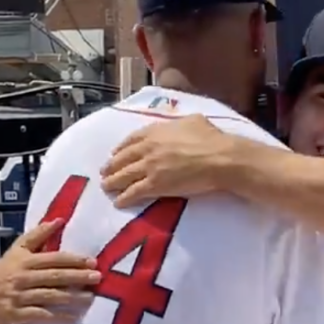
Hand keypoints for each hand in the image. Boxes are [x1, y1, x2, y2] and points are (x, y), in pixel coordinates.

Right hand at [0, 219, 100, 323]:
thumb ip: (39, 234)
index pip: (54, 259)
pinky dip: (57, 317)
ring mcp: (19, 297)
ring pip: (49, 296)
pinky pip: (40, 316)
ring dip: (71, 298)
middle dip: (77, 277)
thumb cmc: (5, 268)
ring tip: (90, 298)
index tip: (93, 262)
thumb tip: (60, 220)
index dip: (74, 260)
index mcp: (26, 261)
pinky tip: (73, 317)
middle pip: (54, 277)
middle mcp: (23, 278)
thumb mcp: (18, 248)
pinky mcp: (16, 314)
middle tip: (97, 278)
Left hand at [101, 114, 233, 206]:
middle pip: (123, 158)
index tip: (115, 153)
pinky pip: (134, 192)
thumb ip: (178, 123)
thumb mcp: (192, 121)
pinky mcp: (155, 185)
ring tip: (106, 187)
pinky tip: (118, 202)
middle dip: (111, 166)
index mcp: (156, 131)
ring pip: (123, 176)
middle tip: (104, 172)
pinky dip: (124, 198)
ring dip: (112, 182)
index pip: (131, 139)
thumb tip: (178, 124)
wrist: (219, 158)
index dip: (121, 148)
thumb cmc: (211, 139)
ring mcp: (149, 167)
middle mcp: (147, 148)